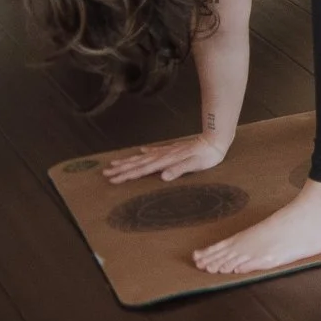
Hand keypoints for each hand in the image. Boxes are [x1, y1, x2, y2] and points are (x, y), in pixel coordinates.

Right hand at [102, 134, 229, 183]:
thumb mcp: (195, 164)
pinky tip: (141, 151)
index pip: (142, 170)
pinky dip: (146, 152)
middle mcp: (163, 156)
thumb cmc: (207, 155)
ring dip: (129, 161)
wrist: (215, 140)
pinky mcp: (173, 149)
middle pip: (138, 163)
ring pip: (143, 157)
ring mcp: (167, 152)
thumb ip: (179, 170)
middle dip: (121, 169)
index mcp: (165, 161)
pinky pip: (155, 151)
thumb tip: (163, 177)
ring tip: (114, 163)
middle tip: (105, 173)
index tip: (112, 180)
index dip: (126, 175)